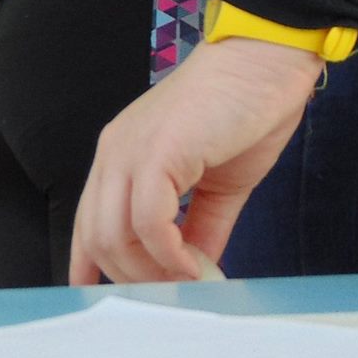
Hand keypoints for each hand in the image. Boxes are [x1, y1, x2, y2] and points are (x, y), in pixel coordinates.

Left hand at [70, 38, 323, 285]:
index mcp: (122, 156)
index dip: (90, 263)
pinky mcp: (156, 153)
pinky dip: (170, 255)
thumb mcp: (220, 185)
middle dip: (134, 280)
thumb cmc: (247, 111)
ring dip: (152, 274)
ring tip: (189, 284)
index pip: (89, 220)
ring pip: (115, 237)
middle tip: (175, 296)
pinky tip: (195, 266)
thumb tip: (196, 272)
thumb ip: (202, 227)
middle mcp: (115, 154)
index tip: (104, 297)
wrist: (268, 60)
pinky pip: (148, 223)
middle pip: (97, 238)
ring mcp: (130, 152)